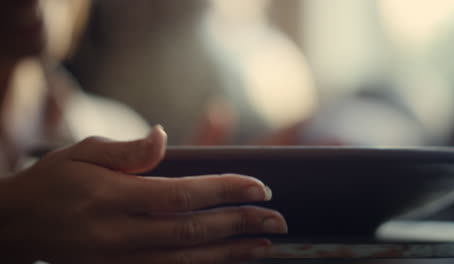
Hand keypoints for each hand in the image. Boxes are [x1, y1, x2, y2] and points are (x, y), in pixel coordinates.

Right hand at [0, 126, 286, 262]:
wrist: (15, 226)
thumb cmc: (51, 183)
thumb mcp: (82, 153)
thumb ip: (127, 150)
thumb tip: (164, 136)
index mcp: (112, 197)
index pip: (182, 194)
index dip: (224, 191)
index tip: (259, 187)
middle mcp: (120, 233)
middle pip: (192, 231)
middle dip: (239, 224)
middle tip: (277, 219)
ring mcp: (120, 259)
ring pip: (186, 260)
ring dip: (230, 253)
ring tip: (264, 244)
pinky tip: (227, 261)